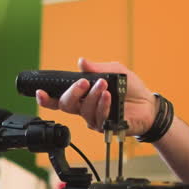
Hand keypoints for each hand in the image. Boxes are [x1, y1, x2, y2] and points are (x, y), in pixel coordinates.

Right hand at [34, 57, 157, 136]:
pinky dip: (102, 106)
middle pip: (67, 105)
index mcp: (83, 96)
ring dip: (93, 96)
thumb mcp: (115, 71)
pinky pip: (98, 118)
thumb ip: (97, 68)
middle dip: (72, 92)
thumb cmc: (130, 89)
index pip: (60, 98)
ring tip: (104, 85)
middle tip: (83, 82)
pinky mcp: (105, 127)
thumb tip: (81, 61)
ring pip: (84, 110)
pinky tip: (108, 97)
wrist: (148, 104)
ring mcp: (94, 119)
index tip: (39, 91)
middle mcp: (85, 108)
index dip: (47, 98)